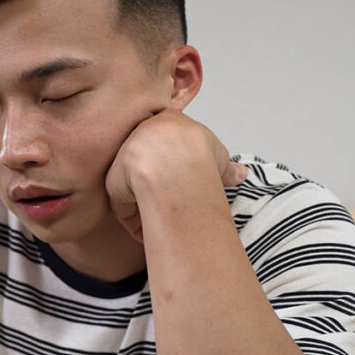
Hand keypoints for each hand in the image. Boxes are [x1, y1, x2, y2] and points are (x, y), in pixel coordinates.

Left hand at [104, 110, 246, 241]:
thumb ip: (225, 165)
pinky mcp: (114, 181)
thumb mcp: (219, 156)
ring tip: (161, 224)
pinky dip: (135, 221)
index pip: (165, 141)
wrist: (176, 165)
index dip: (176, 162)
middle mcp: (138, 135)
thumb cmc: (200, 156)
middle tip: (172, 204)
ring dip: (145, 206)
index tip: (186, 180)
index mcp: (165, 121)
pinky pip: (123, 204)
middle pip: (146, 163)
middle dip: (157, 185)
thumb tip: (240, 173)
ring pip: (133, 185)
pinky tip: (147, 233)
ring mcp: (123, 158)